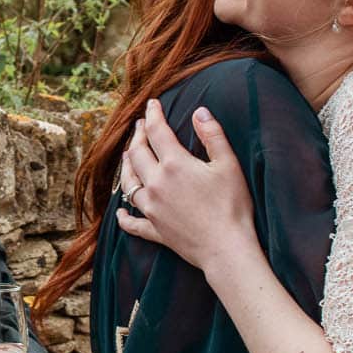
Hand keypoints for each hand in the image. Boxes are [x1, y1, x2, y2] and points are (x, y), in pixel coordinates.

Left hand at [115, 99, 257, 272]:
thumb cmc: (233, 206)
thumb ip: (213, 135)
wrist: (227, 249)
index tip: (152, 104)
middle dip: (137, 136)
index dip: (153, 114)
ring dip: (126, 167)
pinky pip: (132, 223)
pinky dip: (124, 217)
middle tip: (140, 126)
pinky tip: (120, 213)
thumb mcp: (229, 165)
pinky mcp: (154, 230)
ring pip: (128, 183)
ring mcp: (152, 209)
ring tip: (127, 156)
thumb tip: (200, 111)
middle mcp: (156, 184)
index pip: (157, 131)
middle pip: (137, 154)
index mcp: (175, 164)